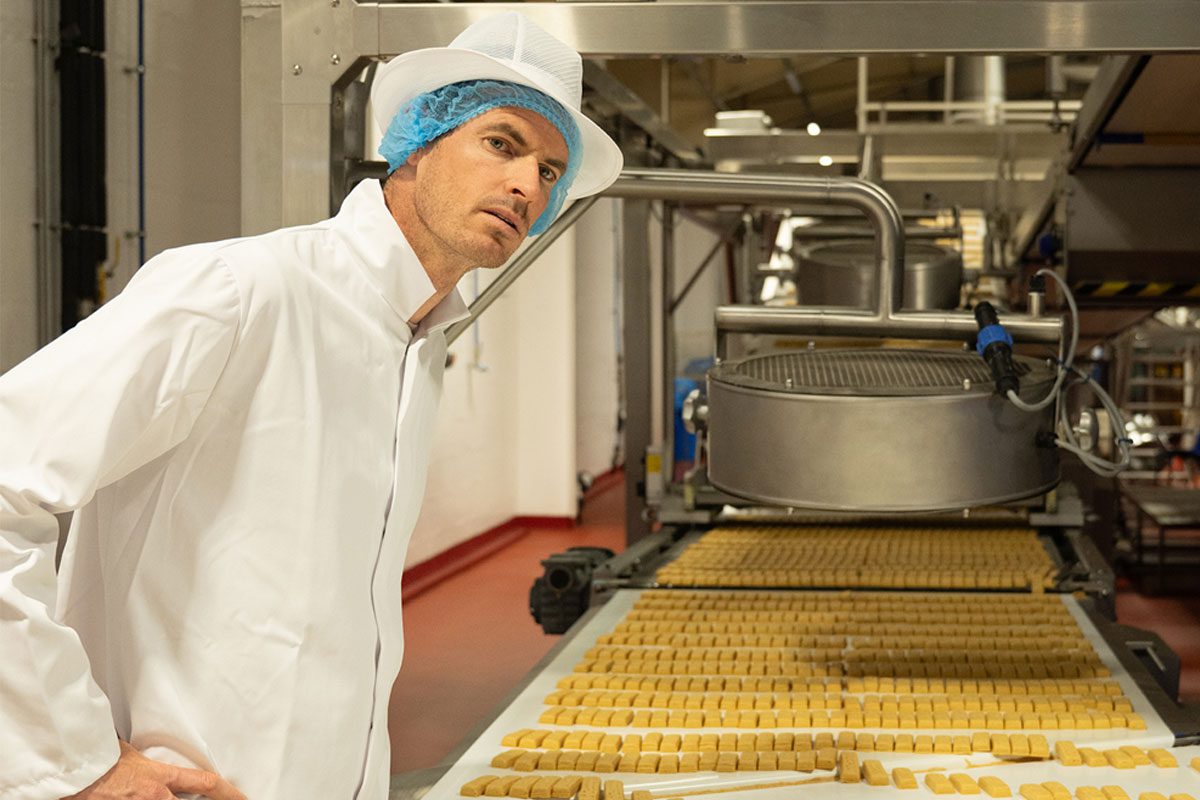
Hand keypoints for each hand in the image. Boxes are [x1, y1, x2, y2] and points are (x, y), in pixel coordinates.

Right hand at [64, 740, 246, 799]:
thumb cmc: (96, 755)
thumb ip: (144, 760)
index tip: (244, 798)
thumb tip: (143, 755)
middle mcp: (155, 798)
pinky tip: (130, 798)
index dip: (229, 793)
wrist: (71, 767)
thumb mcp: (127, 752)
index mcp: (160, 777)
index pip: (206, 784)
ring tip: (146, 792)